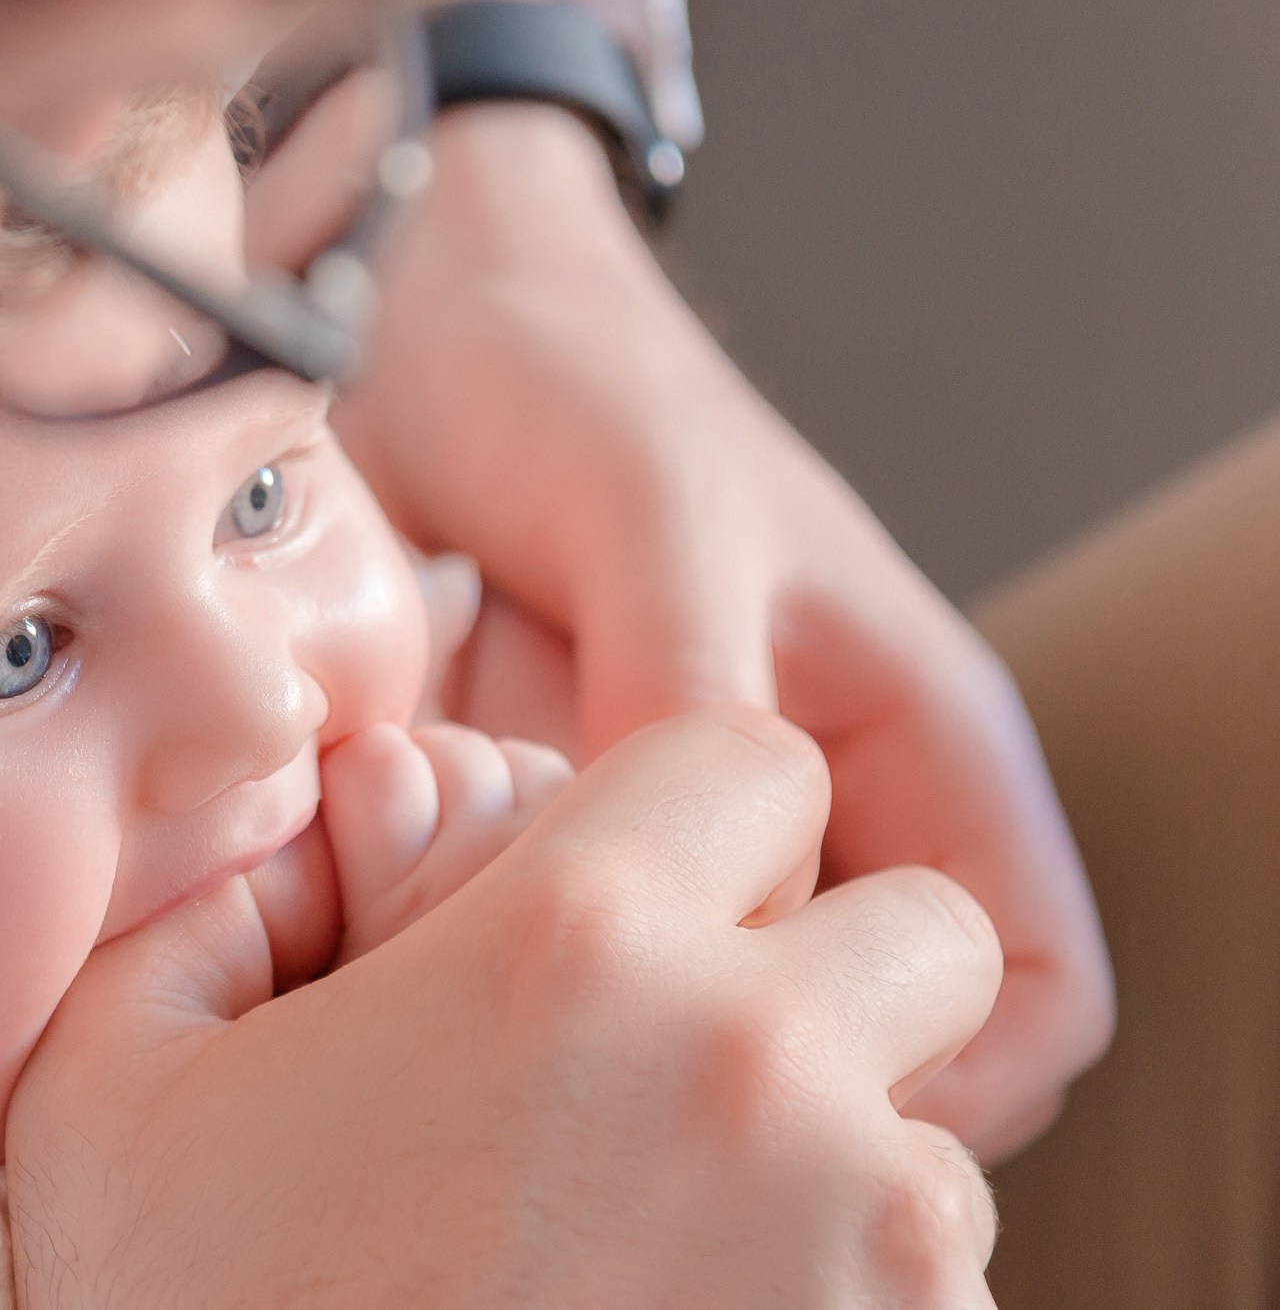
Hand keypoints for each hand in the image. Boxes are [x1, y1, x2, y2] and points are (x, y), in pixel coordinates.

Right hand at [9, 706, 1003, 1309]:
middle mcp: (765, 1078)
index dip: (697, 809)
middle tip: (694, 1065)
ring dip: (841, 1167)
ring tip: (661, 1240)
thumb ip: (209, 905)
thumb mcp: (113, 1077)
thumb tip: (296, 833)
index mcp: (581, 944)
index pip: (761, 757)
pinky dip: (839, 1301)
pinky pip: (937, 1298)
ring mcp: (866, 1257)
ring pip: (941, 1143)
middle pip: (926, 935)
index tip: (637, 896)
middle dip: (833, 975)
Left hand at [253, 87, 1111, 1160]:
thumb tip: (706, 895)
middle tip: (573, 999)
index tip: (784, 1095)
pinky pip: (509, 943)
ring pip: (654, 1007)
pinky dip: (446, 930)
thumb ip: (694, 694)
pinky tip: (377, 851)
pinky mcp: (527, 827)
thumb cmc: (576, 378)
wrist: (413, 310)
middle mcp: (801, 811)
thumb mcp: (659, 519)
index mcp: (910, 741)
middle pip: (823, 1033)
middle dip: (708, 1050)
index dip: (949, 1074)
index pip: (1028, 989)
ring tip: (444, 880)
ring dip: (555, 990)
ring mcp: (659, 830)